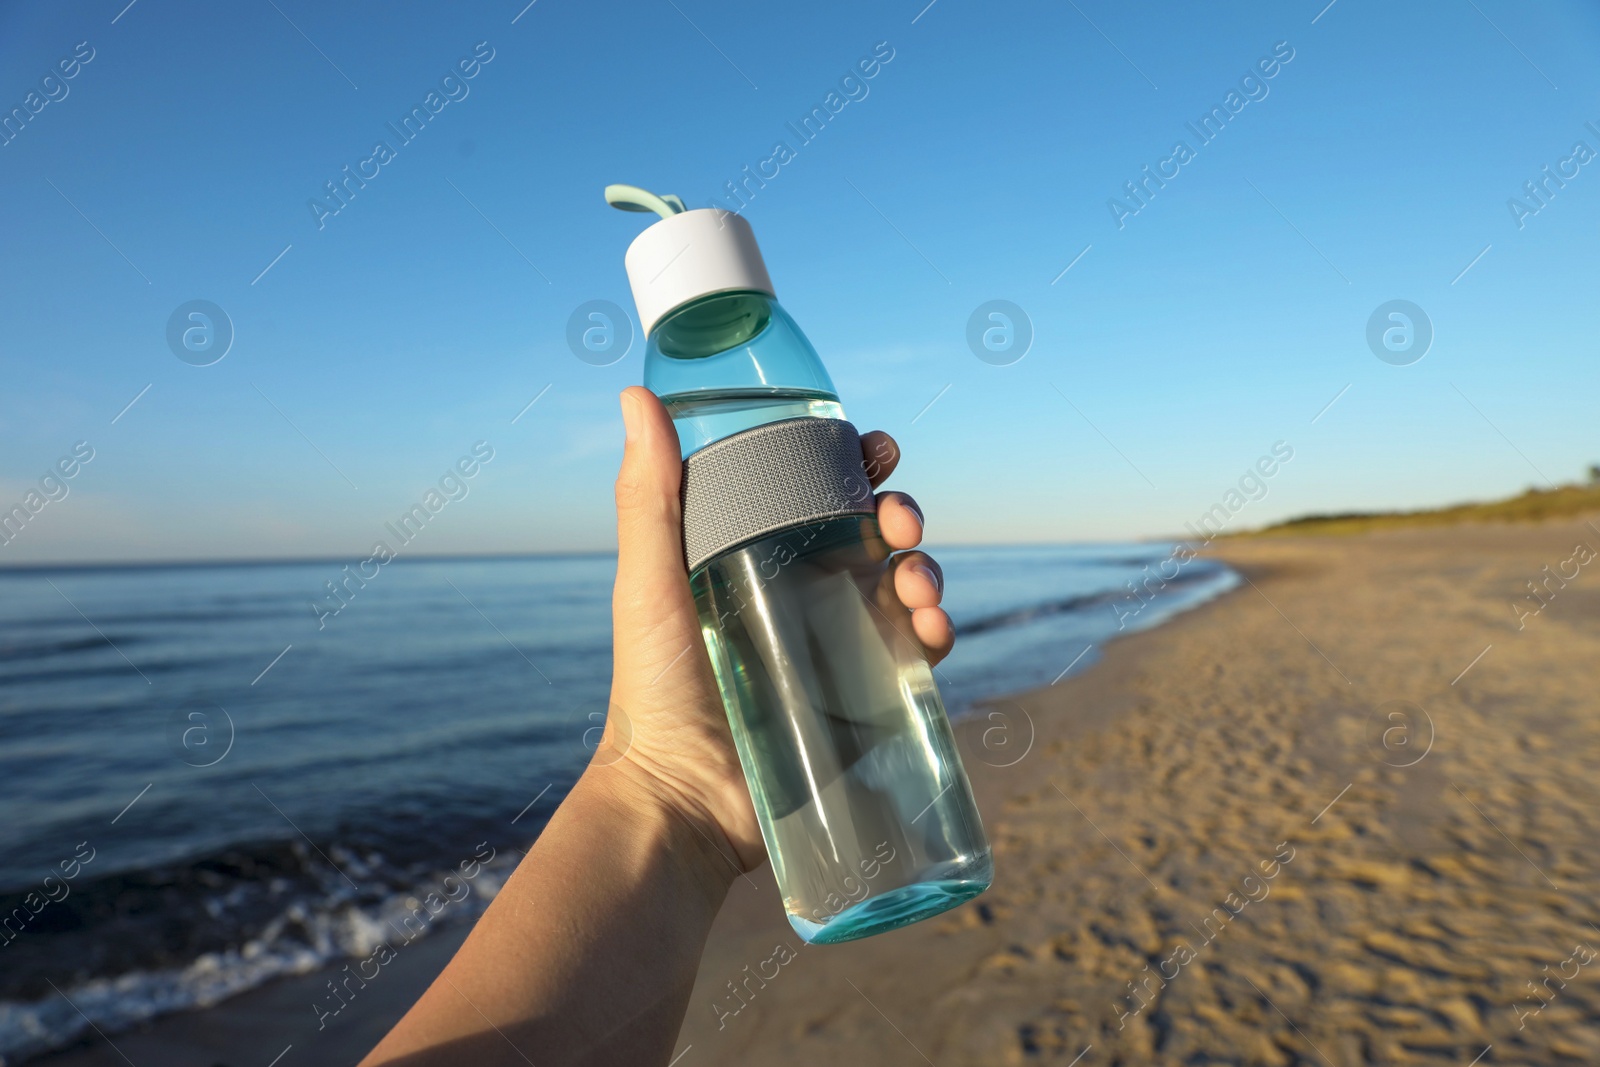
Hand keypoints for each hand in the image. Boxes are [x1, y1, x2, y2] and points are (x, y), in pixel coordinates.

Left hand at [600, 386, 953, 875]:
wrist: (682, 802)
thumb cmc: (653, 690)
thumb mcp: (649, 582)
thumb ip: (647, 494)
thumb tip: (634, 392)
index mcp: (755, 559)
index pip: (815, 496)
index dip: (854, 466)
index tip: (876, 449)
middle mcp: (801, 597)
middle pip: (872, 536)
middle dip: (901, 514)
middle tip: (898, 519)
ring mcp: (838, 649)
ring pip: (905, 588)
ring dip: (927, 569)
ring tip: (917, 583)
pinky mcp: (866, 701)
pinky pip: (918, 656)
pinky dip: (937, 633)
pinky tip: (931, 631)